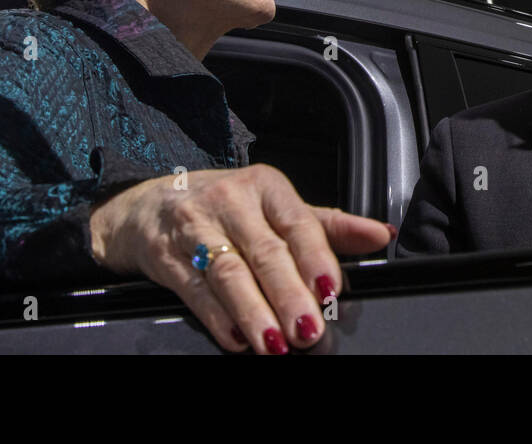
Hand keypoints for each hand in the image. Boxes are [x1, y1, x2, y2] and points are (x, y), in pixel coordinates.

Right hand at [88, 164, 392, 353]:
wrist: (149, 206)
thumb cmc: (228, 207)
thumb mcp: (276, 206)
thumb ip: (328, 225)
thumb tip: (381, 234)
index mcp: (265, 186)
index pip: (297, 222)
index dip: (316, 257)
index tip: (332, 289)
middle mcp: (230, 201)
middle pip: (265, 252)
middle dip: (289, 294)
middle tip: (310, 328)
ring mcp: (195, 227)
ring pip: (229, 274)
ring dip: (254, 312)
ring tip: (276, 344)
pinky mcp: (166, 257)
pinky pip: (195, 291)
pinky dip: (218, 318)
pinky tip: (237, 340)